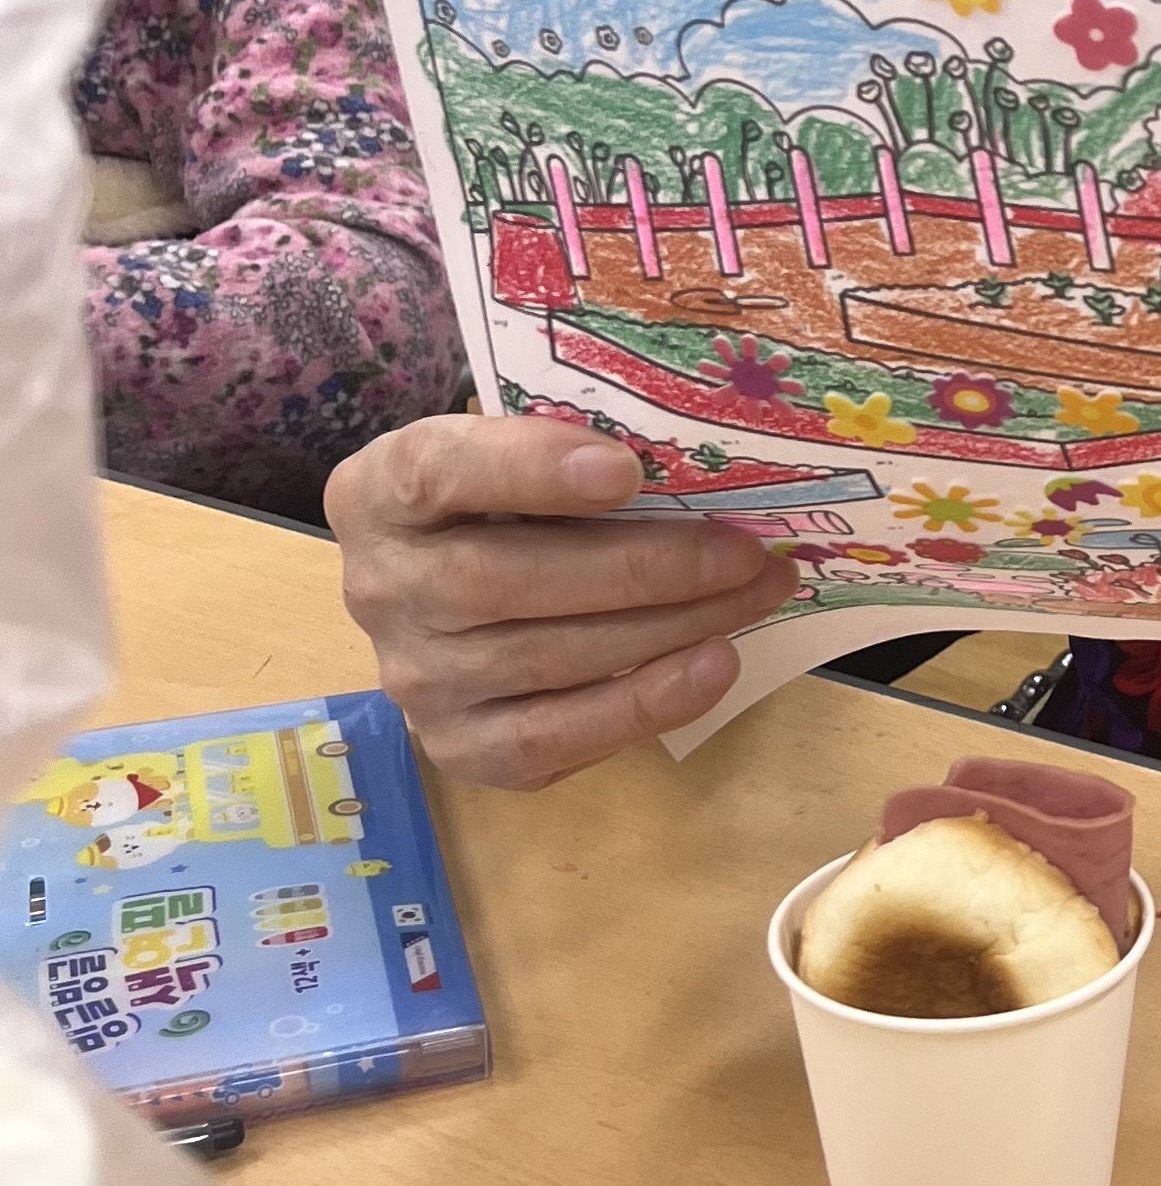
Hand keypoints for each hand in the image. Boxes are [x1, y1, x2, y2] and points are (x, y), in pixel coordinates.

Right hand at [327, 416, 796, 786]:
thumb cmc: (507, 502)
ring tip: (755, 595)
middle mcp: (380, 588)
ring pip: (544, 657)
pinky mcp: (459, 745)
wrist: (451, 594)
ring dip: (670, 628)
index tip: (627, 470)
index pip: (438, 471)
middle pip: (505, 581)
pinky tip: (713, 666)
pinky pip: (552, 736)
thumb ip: (574, 440)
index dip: (530, 469)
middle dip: (645, 566)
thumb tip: (696, 449)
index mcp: (380, 491)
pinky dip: (642, 704)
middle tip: (745, 551)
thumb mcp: (516, 447)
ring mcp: (415, 677)